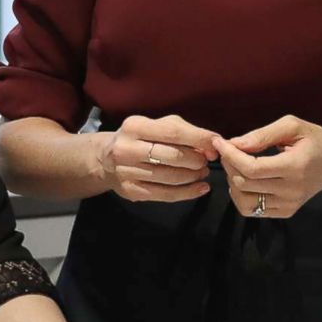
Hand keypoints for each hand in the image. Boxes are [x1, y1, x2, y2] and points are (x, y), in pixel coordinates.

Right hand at [96, 114, 218, 202]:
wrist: (104, 159)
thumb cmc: (138, 139)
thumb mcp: (155, 126)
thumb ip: (182, 131)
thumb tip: (210, 146)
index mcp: (135, 126)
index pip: (173, 132)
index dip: (199, 139)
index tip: (216, 144)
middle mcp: (127, 148)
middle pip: (174, 156)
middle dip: (197, 160)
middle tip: (205, 162)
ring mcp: (127, 172)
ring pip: (172, 177)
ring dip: (194, 176)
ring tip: (202, 173)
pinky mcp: (131, 191)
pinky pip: (166, 194)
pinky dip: (188, 193)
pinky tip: (200, 188)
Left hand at [211, 116, 321, 218]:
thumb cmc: (314, 140)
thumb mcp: (292, 126)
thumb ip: (262, 134)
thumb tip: (234, 143)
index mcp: (294, 167)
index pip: (252, 168)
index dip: (230, 155)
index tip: (219, 142)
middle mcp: (291, 190)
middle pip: (244, 184)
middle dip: (229, 165)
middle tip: (229, 150)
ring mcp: (289, 204)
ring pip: (244, 201)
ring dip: (232, 182)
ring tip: (237, 166)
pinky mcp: (286, 212)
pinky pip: (252, 210)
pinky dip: (241, 196)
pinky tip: (245, 180)